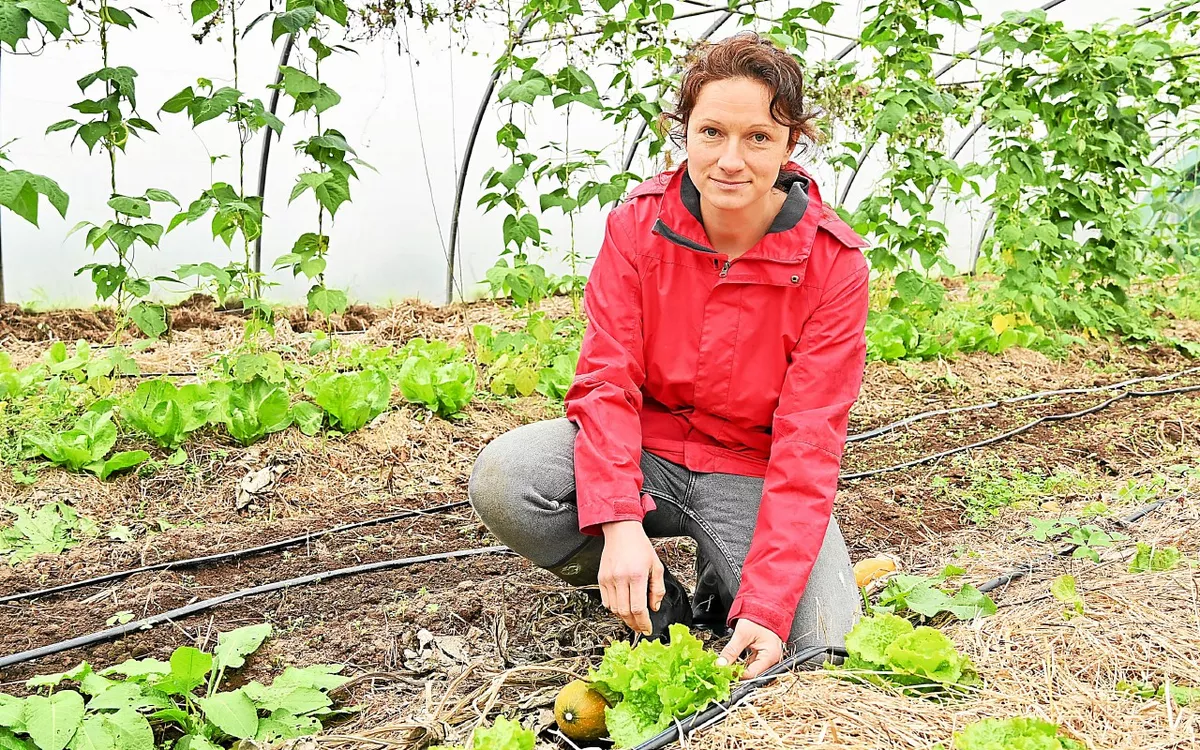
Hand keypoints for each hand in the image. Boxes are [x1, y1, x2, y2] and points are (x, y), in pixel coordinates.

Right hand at [598, 520, 664, 635]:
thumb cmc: (640, 546)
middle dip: (634, 624)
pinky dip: (614, 609)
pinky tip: (623, 607)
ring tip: (633, 618)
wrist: (621, 531)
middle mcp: (620, 578)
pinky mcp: (601, 578)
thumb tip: (654, 607)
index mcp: (637, 575)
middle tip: (641, 628)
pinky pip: (606, 601)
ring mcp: (608, 579)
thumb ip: (657, 589)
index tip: (648, 629)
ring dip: (624, 618)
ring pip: (614, 609)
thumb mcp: (657, 566)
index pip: (638, 608)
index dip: (643, 623)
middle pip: (625, 612)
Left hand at [717, 619, 782, 679]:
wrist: (765, 604)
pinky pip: (752, 661)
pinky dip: (742, 662)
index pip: (752, 674)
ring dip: (739, 667)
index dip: (736, 675)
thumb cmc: (759, 616)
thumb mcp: (742, 634)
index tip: (723, 672)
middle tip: (723, 669)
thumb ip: (731, 651)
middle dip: (737, 672)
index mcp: (770, 656)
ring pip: (751, 668)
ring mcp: (768, 656)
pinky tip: (734, 660)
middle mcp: (772, 659)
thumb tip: (721, 664)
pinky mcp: (763, 652)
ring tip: (727, 665)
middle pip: (752, 673)